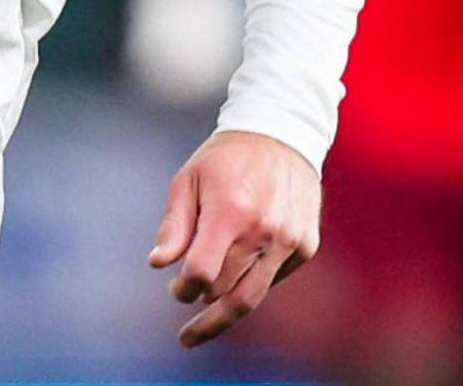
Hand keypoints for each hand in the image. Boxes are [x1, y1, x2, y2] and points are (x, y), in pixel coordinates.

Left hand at [147, 130, 321, 346]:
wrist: (282, 133)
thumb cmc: (226, 158)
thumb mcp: (189, 180)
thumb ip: (174, 225)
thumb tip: (158, 264)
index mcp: (229, 212)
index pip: (202, 273)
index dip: (183, 290)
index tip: (175, 289)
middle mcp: (263, 230)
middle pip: (224, 291)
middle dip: (200, 300)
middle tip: (183, 297)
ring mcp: (289, 240)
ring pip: (251, 297)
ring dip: (223, 315)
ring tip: (199, 329)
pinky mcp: (305, 245)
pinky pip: (272, 280)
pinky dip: (250, 284)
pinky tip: (237, 278)